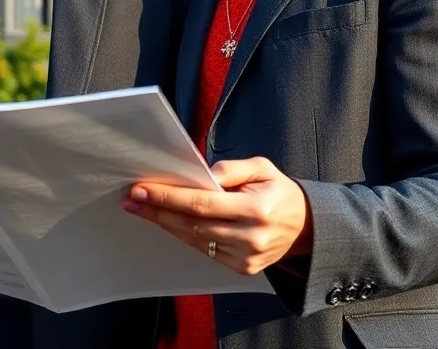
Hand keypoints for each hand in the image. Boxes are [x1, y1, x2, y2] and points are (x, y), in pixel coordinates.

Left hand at [121, 157, 312, 275]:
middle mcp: (249, 238)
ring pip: (194, 240)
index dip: (168, 197)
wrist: (306, 228)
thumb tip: (202, 173)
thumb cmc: (279, 192)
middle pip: (192, 224)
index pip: (201, 203)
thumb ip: (233, 168)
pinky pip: (204, 250)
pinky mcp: (241, 269)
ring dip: (165, 224)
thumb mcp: (263, 168)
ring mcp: (245, 258)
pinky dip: (184, 235)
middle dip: (157, 211)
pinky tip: (167, 222)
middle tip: (131, 199)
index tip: (142, 189)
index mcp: (256, 210)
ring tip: (141, 209)